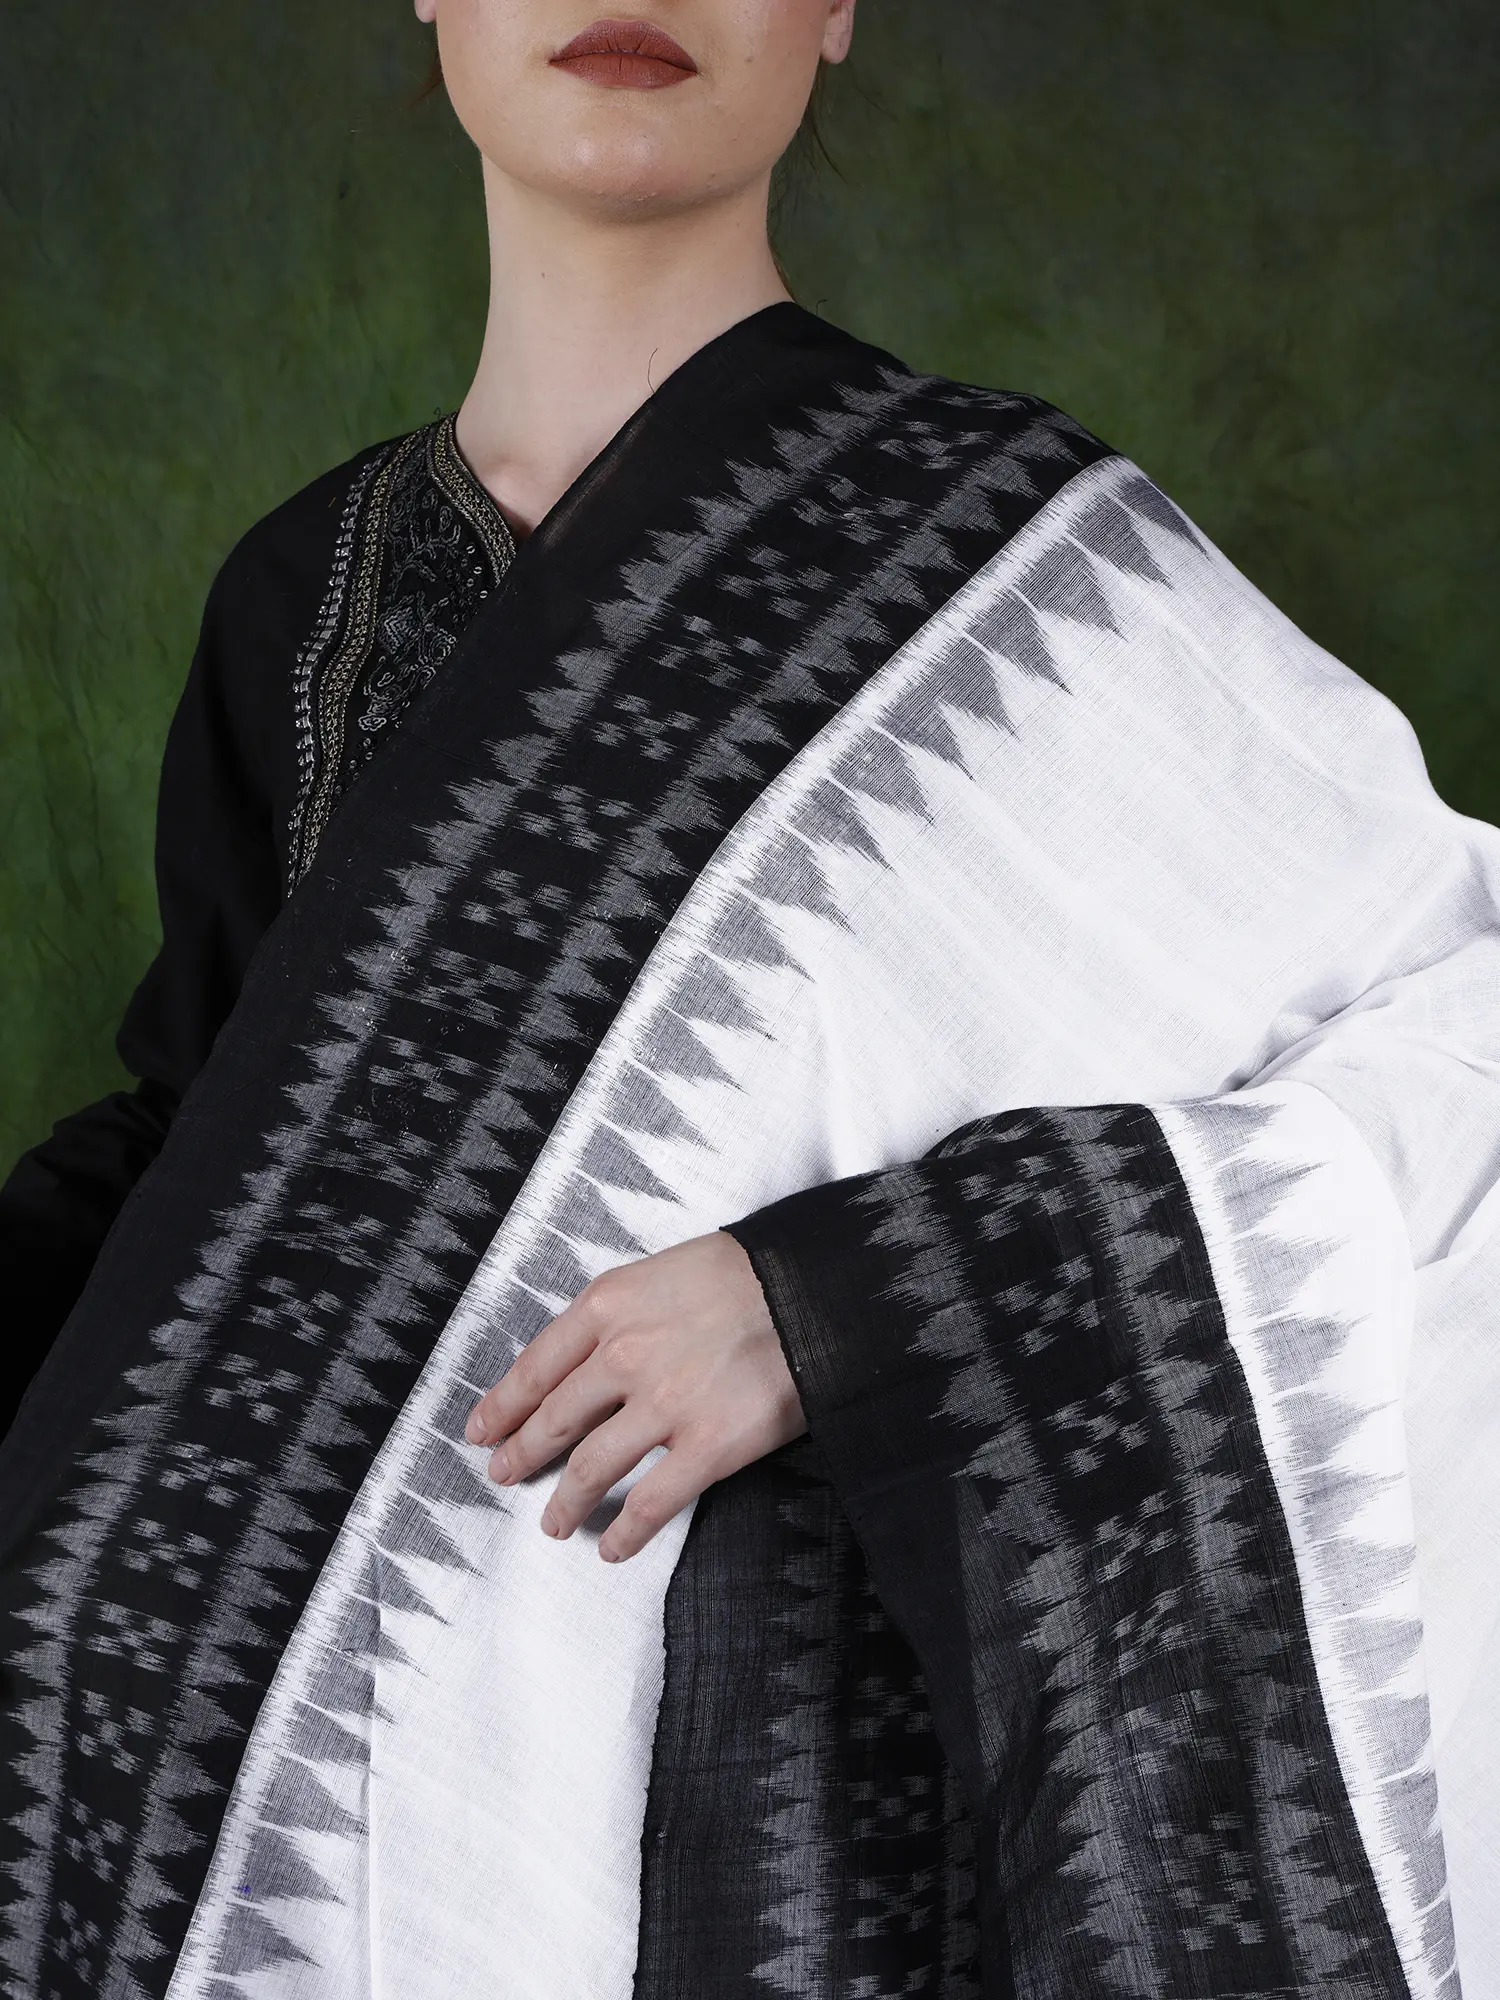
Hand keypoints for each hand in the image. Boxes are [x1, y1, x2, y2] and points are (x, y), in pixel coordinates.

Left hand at [465, 1231, 804, 1561]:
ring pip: (590, 1468)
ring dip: (565, 1502)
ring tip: (554, 1523)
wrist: (815, 1289)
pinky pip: (650, 1503)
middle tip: (505, 1474)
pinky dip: (625, 1534)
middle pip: (554, 1420)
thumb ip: (620, 1313)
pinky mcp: (706, 1448)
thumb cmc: (748, 1273)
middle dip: (522, 1454)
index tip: (483, 1429)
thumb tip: (588, 1354)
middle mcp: (624, 1357)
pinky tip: (612, 1549)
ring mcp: (663, 1406)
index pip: (536, 1366)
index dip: (503, 1404)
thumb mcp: (664, 1272)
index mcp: (608, 1307)